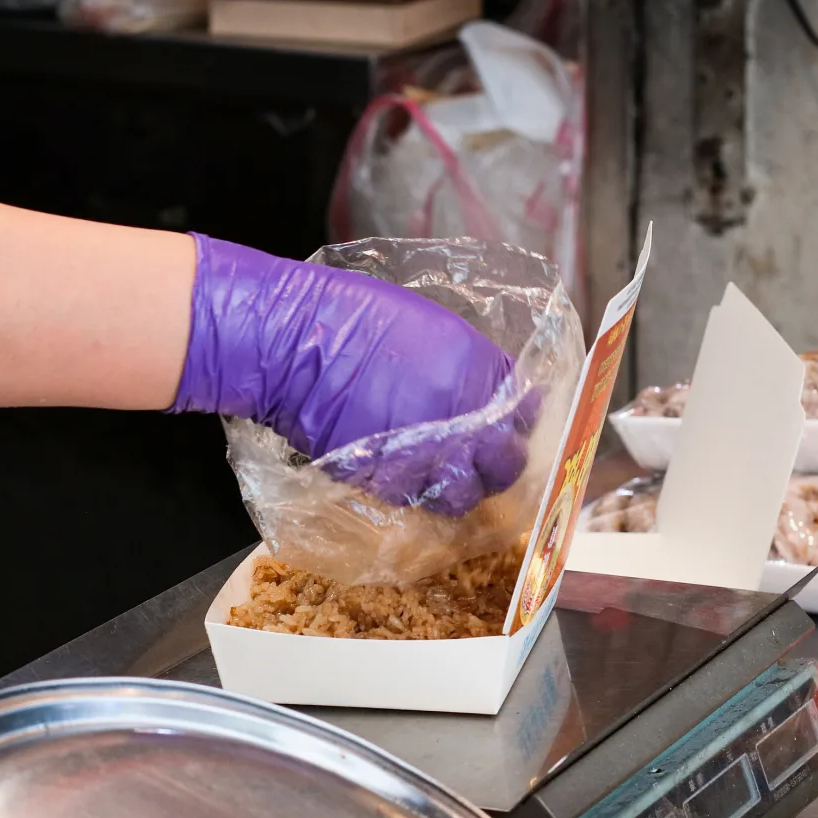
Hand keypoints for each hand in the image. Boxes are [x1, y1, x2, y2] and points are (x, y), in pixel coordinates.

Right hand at [171, 235, 535, 515]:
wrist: (293, 343)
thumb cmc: (351, 317)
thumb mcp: (428, 324)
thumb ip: (467, 363)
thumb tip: (486, 389)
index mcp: (477, 370)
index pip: (524, 409)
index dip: (516, 417)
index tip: (505, 419)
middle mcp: (463, 418)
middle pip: (506, 460)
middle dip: (499, 459)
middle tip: (482, 454)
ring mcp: (428, 456)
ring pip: (467, 494)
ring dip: (462, 486)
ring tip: (446, 473)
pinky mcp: (389, 482)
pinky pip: (421, 500)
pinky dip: (419, 491)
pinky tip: (407, 472)